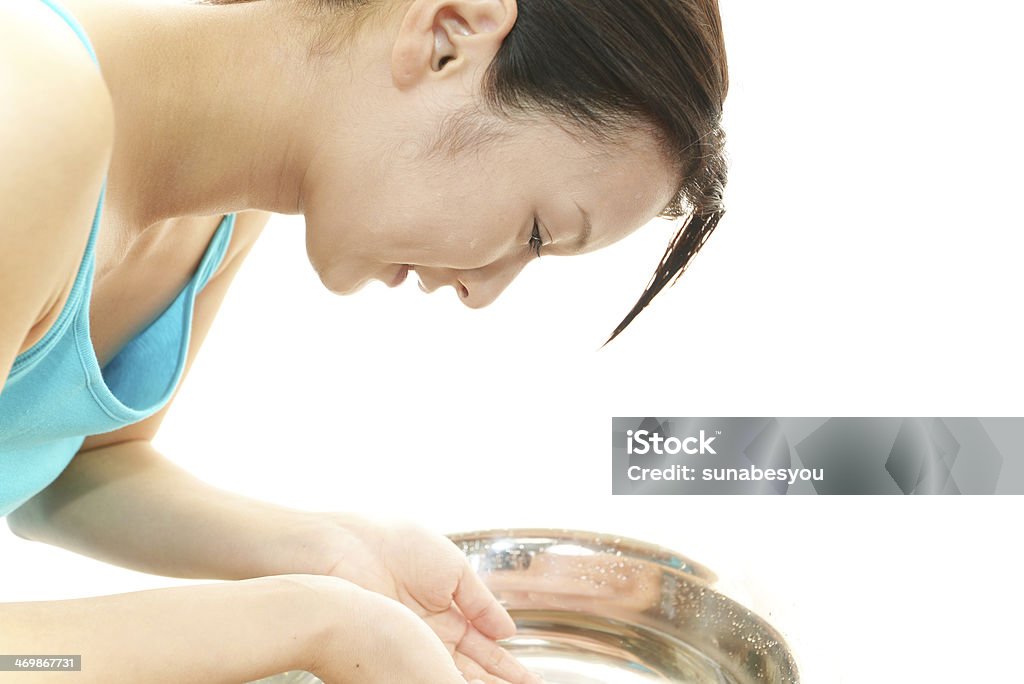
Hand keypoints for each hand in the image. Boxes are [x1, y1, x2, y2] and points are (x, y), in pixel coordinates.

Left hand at [315, 514, 540, 683]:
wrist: (344, 549)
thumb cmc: (393, 544)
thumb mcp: (452, 568)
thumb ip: (480, 601)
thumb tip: (508, 630)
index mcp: (446, 609)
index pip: (484, 646)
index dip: (507, 664)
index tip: (530, 680)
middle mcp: (430, 635)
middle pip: (472, 669)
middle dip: (499, 683)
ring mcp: (411, 648)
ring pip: (453, 677)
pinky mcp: (392, 659)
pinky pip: (426, 678)